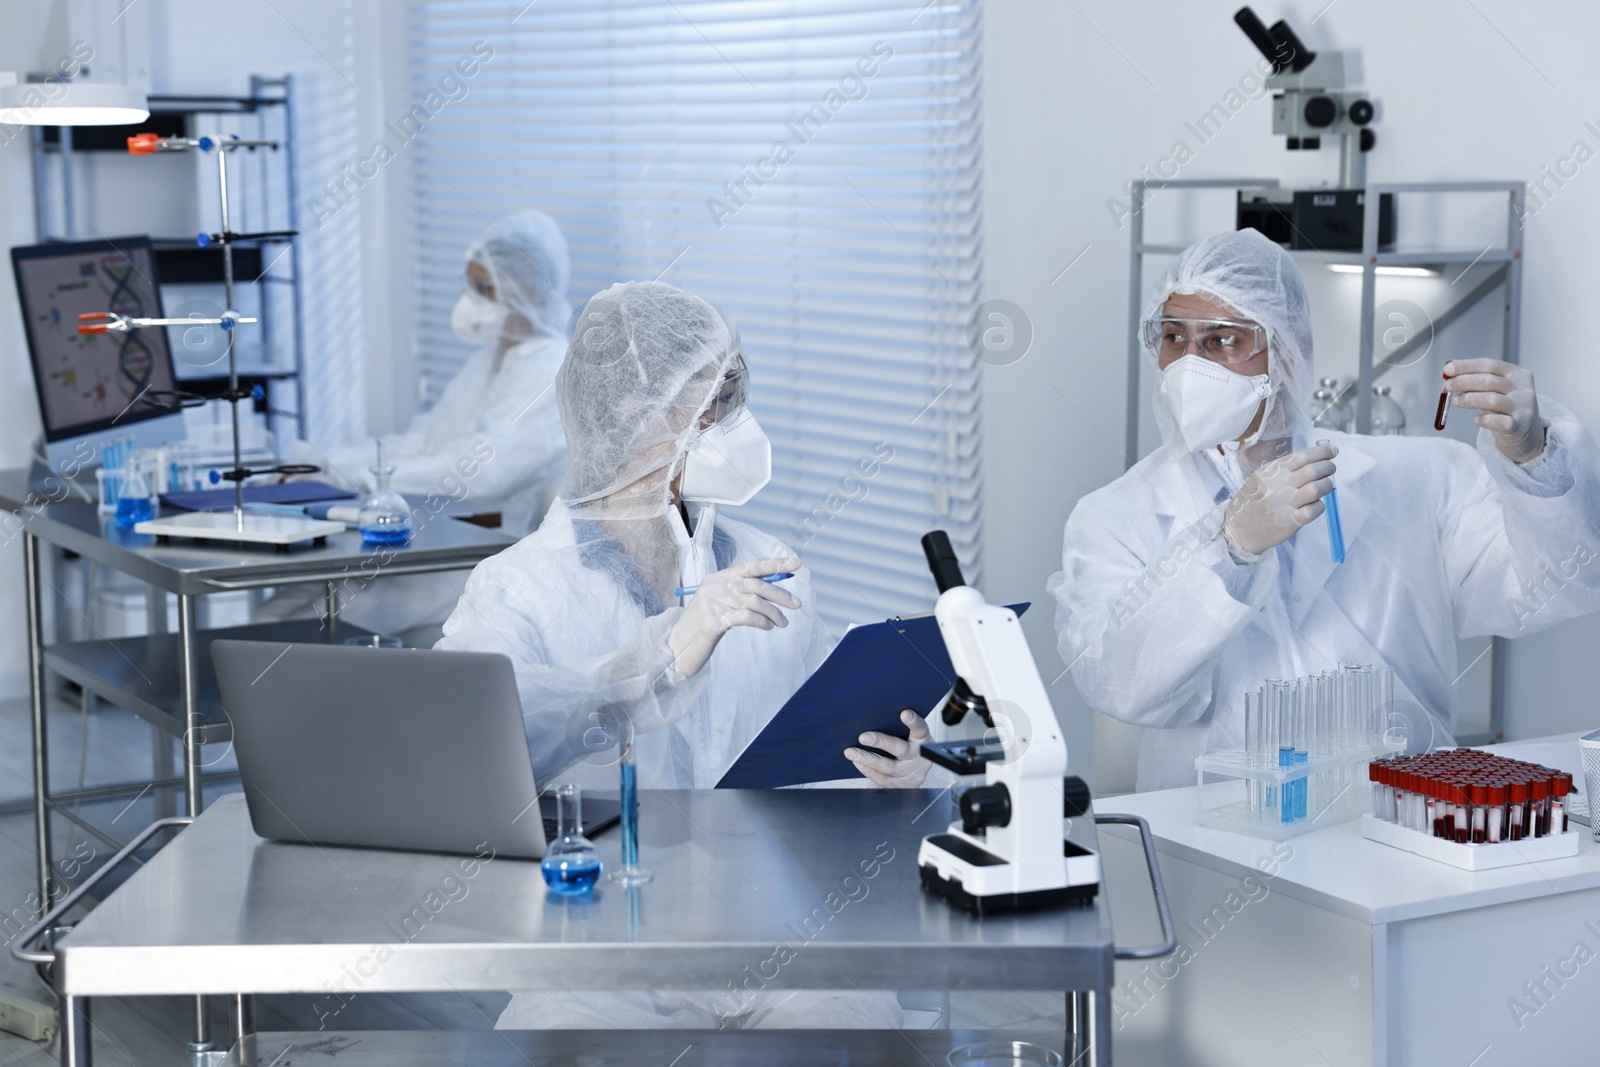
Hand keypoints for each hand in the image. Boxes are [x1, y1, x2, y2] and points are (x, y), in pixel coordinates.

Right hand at [666, 556, 800, 676]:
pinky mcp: (712, 621)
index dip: (775, 564)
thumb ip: (742, 594)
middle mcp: (714, 585)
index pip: (750, 565)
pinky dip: (762, 622)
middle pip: (755, 584)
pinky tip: (768, 627)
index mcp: (717, 577)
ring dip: (774, 613)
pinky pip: (746, 617)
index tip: (796, 564)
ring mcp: (711, 602)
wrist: (679, 646)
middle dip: (780, 594)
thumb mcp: (722, 603)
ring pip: (753, 602)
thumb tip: (775, 590)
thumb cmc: (705, 624)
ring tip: (783, 623)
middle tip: (797, 605)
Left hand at [845, 710, 931, 787]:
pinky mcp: (904, 786)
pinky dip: (868, 771)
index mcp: (924, 740)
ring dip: (867, 759)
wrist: (913, 771)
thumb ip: (896, 728)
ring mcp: (913, 774)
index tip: (904, 713)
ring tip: (851, 752)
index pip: (921, 729)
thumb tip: (870, 718)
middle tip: (862, 737)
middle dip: (880, 742)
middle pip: (901, 749)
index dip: (913, 722)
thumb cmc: (906, 745)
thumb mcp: (907, 736)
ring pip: (888, 767)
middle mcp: (921, 758)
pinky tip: (858, 762)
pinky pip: (884, 780)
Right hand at [1222, 442, 1336, 555]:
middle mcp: (1277, 486)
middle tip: (1331, 469)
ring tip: (1326, 486)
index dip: (1322, 452)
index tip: (1332, 451)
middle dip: (1328, 467)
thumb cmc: (1252, 503)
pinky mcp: (1292, 521)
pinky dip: (1320, 505)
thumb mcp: (1260, 480)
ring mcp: (1284, 504)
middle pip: (1313, 470)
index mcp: (1269, 472)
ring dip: (1327, 485)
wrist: (1239, 531)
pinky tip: (1315, 505)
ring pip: (1318, 488)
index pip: (1301, 456)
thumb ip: (1283, 470)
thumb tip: (1314, 460)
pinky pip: (1316, 509)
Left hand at [1445, 359, 1543, 463]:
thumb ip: (1477, 380)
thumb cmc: (1506, 410)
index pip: (1490, 365)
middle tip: (1448, 386)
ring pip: (1492, 400)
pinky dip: (1483, 419)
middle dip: (1464, 382)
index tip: (1447, 369)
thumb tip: (1449, 369)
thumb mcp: (1496, 391)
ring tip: (1456, 401)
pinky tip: (1477, 419)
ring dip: (1469, 399)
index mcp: (1518, 375)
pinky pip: (1497, 422)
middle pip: (1489, 381)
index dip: (1467, 366)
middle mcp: (1523, 389)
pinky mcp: (1519, 426)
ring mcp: (1523, 408)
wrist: (1527, 436)